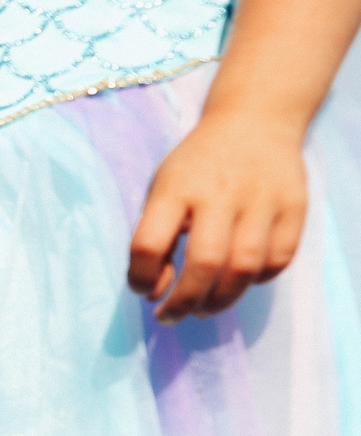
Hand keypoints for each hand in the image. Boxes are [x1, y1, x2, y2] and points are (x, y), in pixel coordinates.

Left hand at [129, 111, 309, 321]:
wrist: (254, 119)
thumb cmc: (196, 168)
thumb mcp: (162, 189)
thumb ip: (155, 237)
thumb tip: (158, 291)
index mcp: (176, 187)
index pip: (149, 244)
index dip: (141, 279)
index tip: (145, 291)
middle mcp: (221, 192)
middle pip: (204, 263)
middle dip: (183, 302)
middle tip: (171, 317)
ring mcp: (262, 198)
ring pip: (244, 267)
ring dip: (220, 301)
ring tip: (203, 309)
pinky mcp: (294, 205)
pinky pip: (278, 259)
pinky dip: (257, 279)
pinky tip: (240, 279)